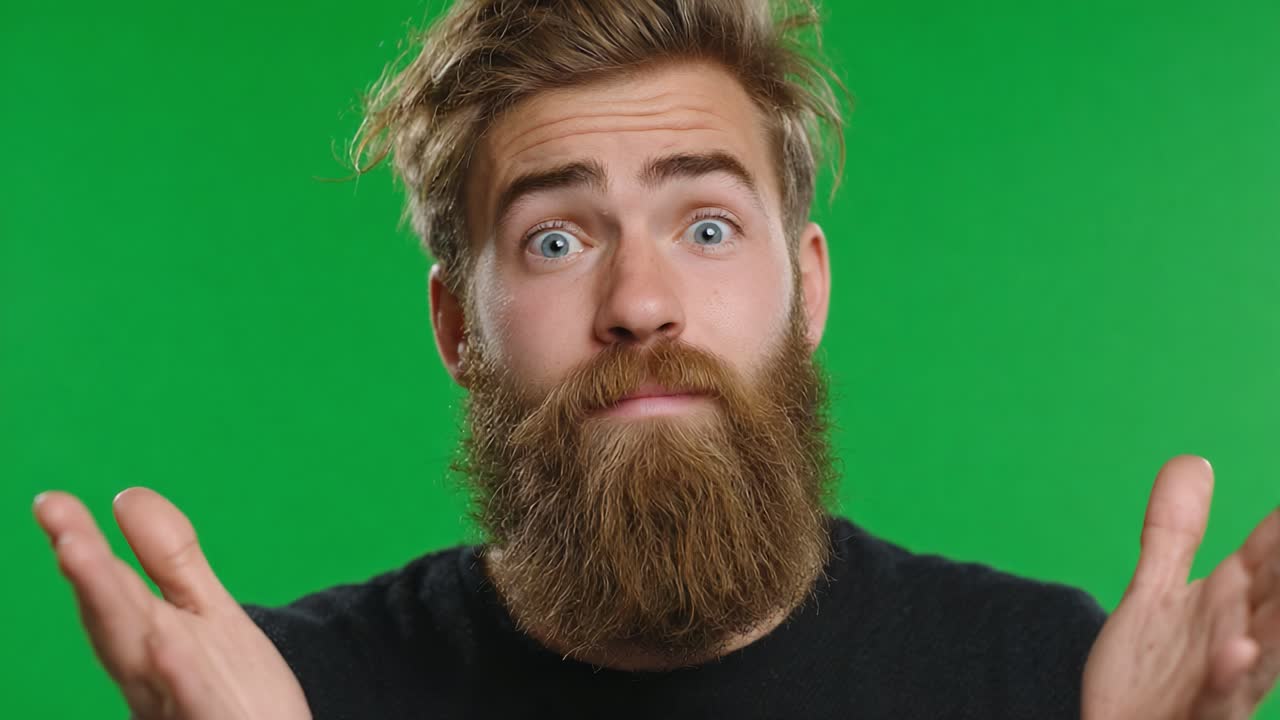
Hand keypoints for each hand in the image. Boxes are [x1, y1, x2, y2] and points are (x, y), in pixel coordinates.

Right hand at [33, 488, 311, 719]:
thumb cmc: (230, 687)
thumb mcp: (203, 612)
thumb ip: (169, 559)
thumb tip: (127, 495)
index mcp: (145, 639)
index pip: (110, 587)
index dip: (82, 546)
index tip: (52, 501)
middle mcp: (151, 674)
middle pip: (116, 620)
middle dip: (87, 576)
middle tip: (63, 533)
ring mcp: (176, 702)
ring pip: (142, 661)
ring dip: (115, 615)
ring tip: (85, 563)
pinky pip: (193, 704)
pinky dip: (179, 680)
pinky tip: (166, 648)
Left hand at [1082, 455, 1279, 719]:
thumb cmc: (1150, 676)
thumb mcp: (1155, 591)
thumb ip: (1173, 533)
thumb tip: (1193, 460)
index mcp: (1232, 602)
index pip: (1271, 551)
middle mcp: (1241, 638)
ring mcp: (1225, 680)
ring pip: (1268, 644)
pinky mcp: (1200, 713)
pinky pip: (1218, 696)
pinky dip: (1229, 674)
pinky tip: (1238, 649)